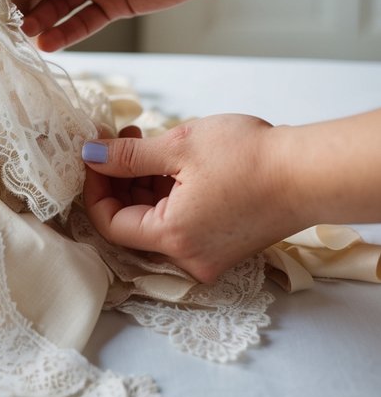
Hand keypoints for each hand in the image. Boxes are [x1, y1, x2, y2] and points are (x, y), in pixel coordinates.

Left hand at [82, 115, 300, 282]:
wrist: (307, 172)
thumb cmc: (247, 158)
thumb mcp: (178, 146)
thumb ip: (127, 156)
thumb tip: (90, 155)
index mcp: (172, 238)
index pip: (110, 223)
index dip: (95, 186)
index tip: (94, 153)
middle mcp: (189, 258)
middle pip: (134, 222)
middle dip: (120, 179)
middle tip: (120, 138)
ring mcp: (209, 254)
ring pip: (158, 220)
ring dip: (144, 183)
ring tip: (146, 141)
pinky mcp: (225, 244)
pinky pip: (182, 222)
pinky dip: (170, 193)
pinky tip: (172, 160)